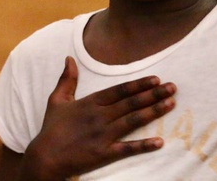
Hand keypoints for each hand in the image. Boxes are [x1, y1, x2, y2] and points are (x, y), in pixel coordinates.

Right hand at [18, 57, 176, 179]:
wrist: (43, 158)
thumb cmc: (51, 129)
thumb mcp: (57, 100)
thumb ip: (67, 79)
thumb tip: (68, 58)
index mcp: (91, 103)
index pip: (120, 90)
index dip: (139, 84)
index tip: (156, 78)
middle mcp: (99, 117)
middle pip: (131, 103)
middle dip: (153, 94)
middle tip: (173, 87)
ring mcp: (102, 135)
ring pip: (132, 121)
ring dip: (153, 112)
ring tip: (171, 104)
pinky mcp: (103, 154)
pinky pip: (127, 149)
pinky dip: (143, 146)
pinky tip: (159, 142)